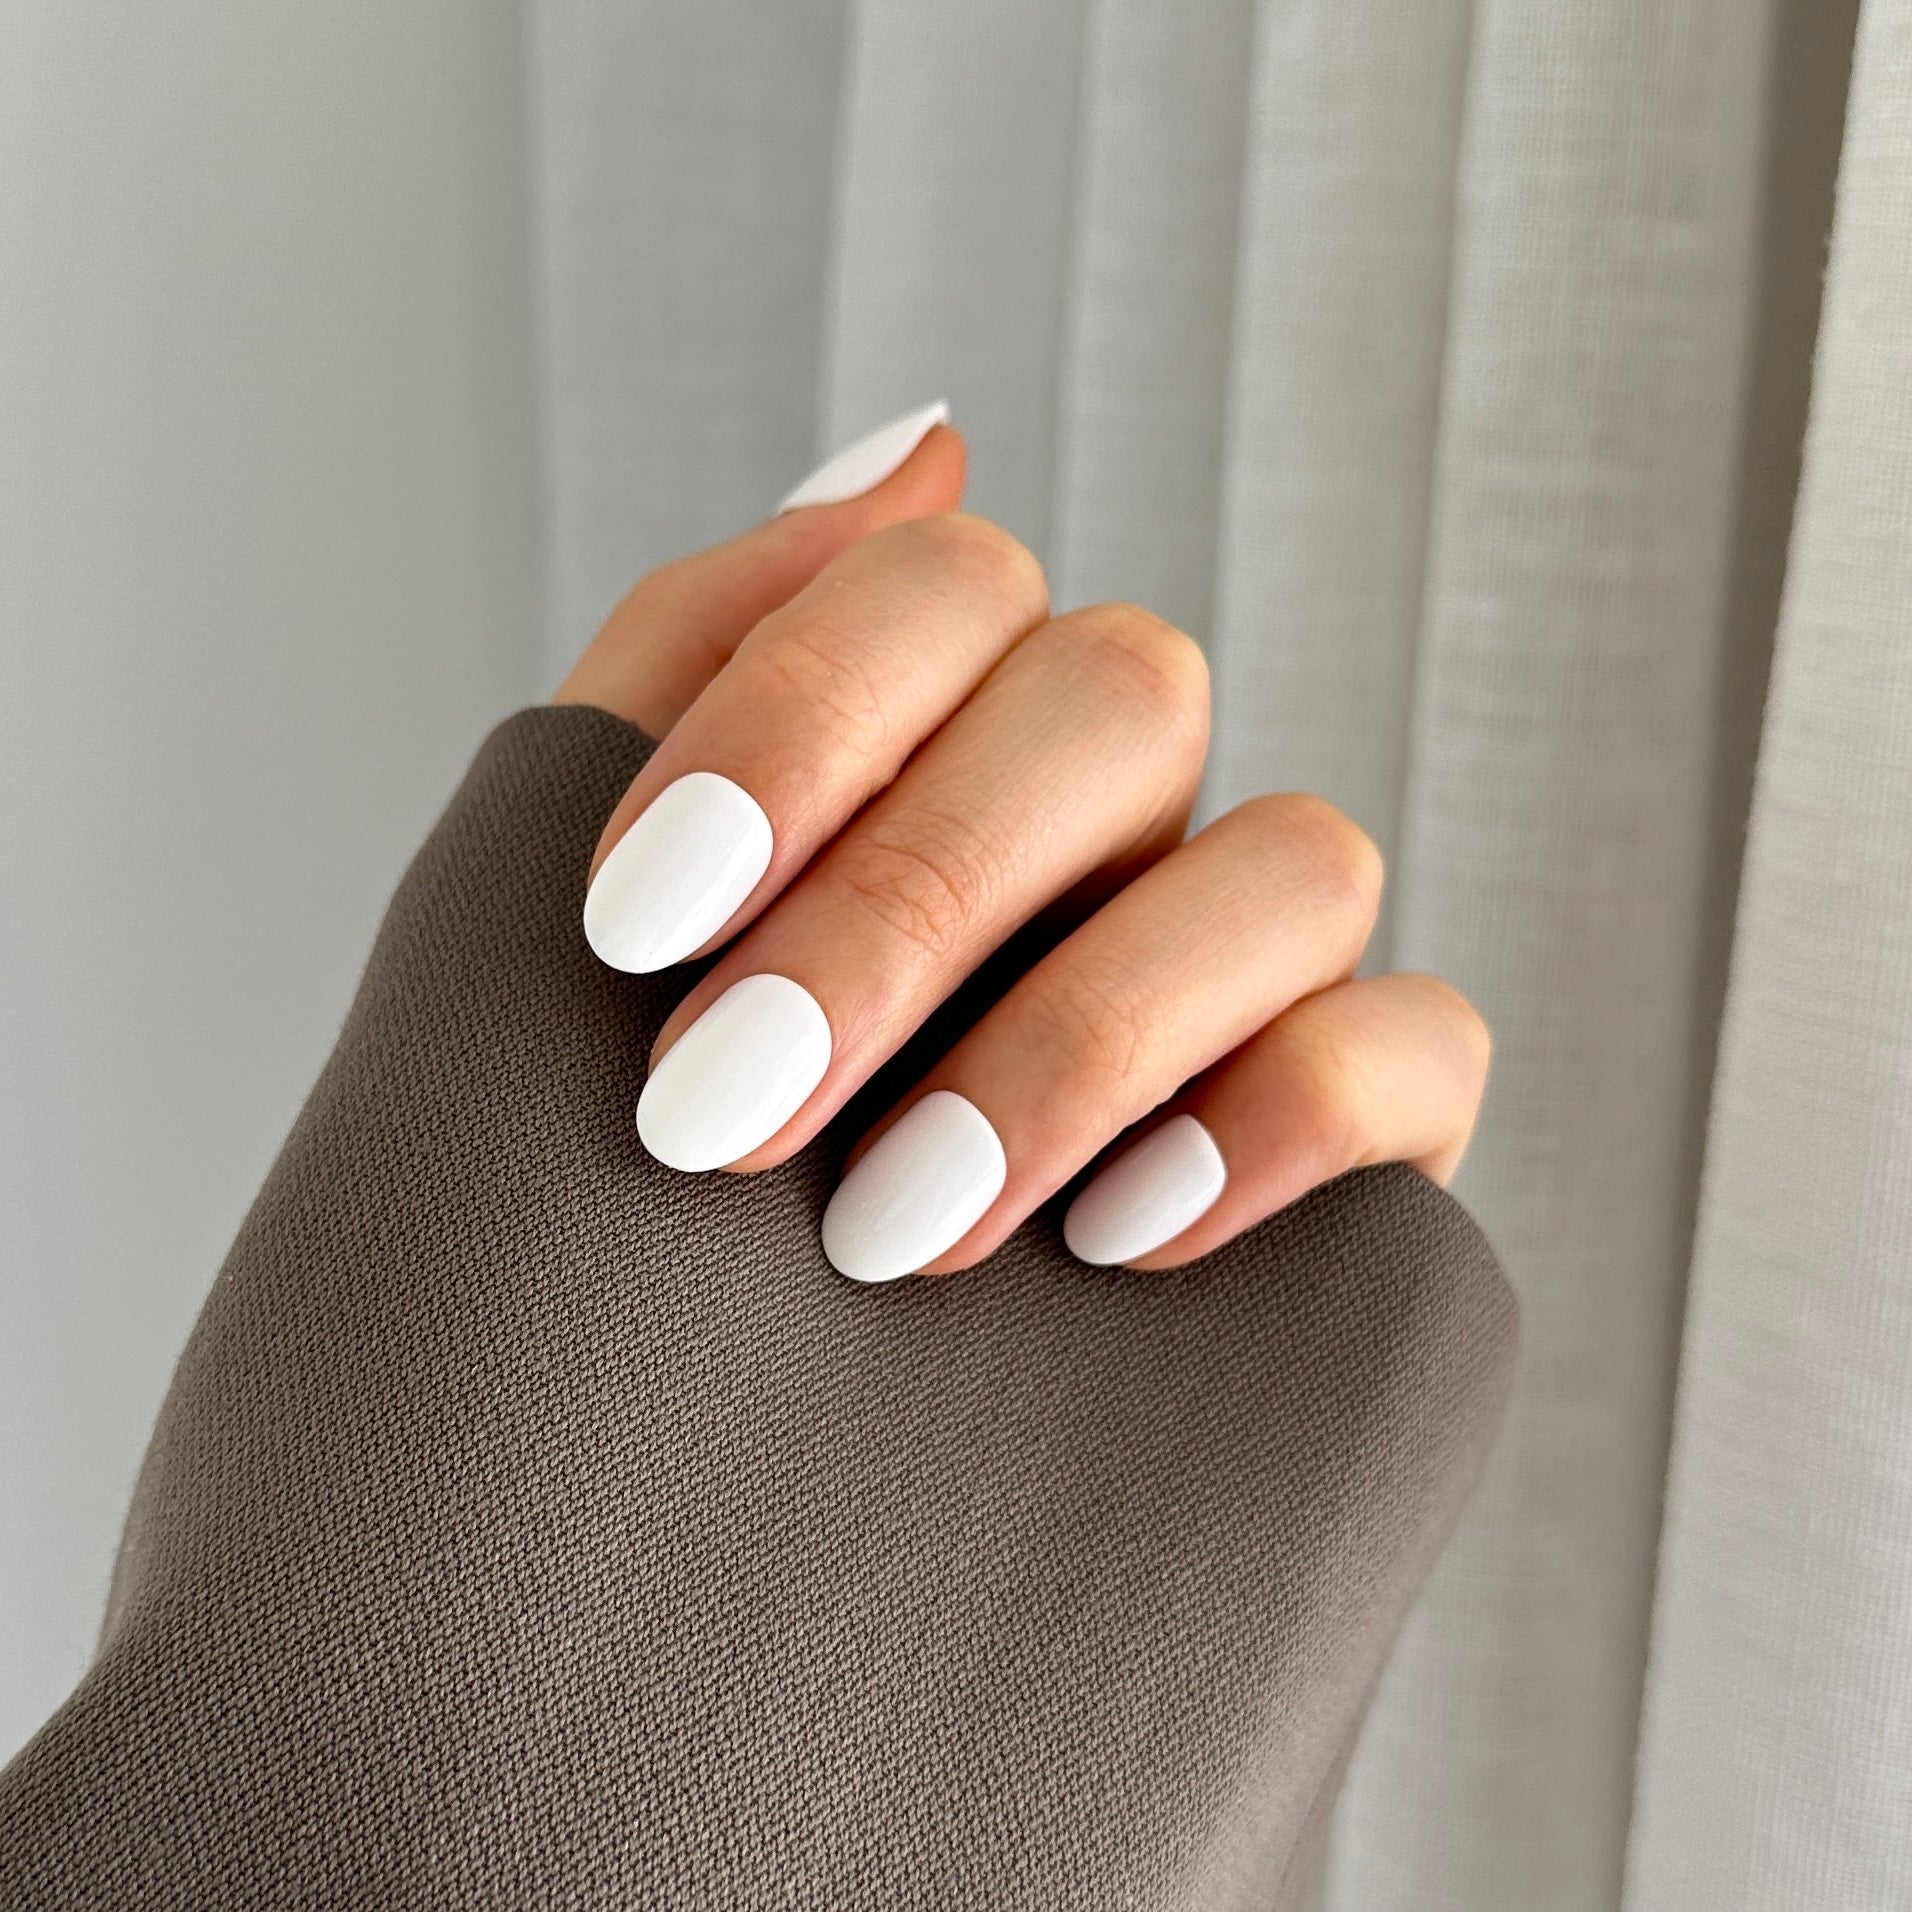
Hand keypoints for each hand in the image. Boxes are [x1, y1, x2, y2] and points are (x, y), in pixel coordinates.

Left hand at [556, 405, 1488, 1282]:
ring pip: (1302, 855)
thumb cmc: (599, 1199)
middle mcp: (1112, 828)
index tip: (633, 930)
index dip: (801, 721)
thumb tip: (922, 434)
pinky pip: (1423, 1045)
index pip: (945, 585)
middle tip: (726, 1115)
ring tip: (893, 1228)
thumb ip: (708, 654)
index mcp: (937, 741)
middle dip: (916, 900)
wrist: (644, 1511)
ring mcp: (1244, 974)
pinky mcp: (1364, 1140)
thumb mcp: (573, 916)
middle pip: (1131, 695)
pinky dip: (1280, 1119)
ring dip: (1085, 1031)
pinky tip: (1113, 1244)